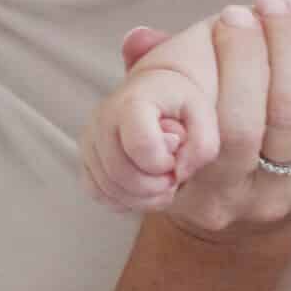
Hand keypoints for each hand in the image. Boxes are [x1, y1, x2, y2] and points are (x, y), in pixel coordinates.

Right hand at [81, 65, 216, 214]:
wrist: (155, 89)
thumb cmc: (179, 102)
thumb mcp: (204, 113)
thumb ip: (203, 145)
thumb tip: (177, 174)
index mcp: (131, 103)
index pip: (140, 146)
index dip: (164, 162)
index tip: (176, 153)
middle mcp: (102, 120)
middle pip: (120, 174)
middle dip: (154, 187)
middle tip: (173, 177)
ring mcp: (90, 141)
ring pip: (108, 189)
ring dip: (142, 199)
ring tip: (162, 183)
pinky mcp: (86, 159)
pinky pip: (99, 194)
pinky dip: (125, 201)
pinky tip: (145, 189)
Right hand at [118, 0, 290, 241]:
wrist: (245, 219)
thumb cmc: (194, 158)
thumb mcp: (161, 137)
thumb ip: (145, 86)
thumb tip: (138, 39)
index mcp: (209, 195)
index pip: (230, 130)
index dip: (236, 65)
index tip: (224, 18)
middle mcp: (260, 199)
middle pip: (278, 113)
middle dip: (268, 47)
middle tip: (251, 4)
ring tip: (277, 1)